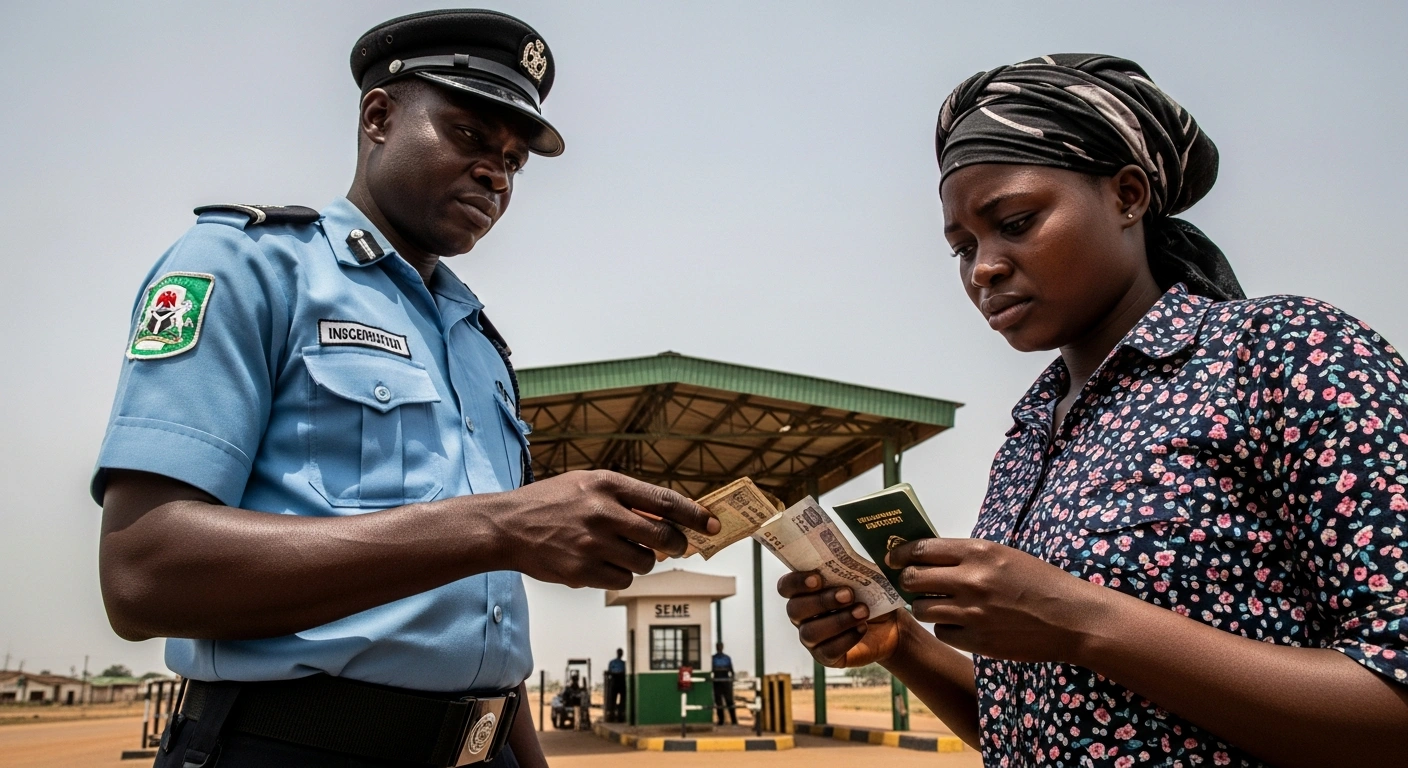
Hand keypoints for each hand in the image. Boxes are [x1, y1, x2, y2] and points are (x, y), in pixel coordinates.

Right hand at [493, 470, 717, 589]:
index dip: (694, 515)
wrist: (506, 526)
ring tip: (620, 551)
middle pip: (662, 537)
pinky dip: (620, 575)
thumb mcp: (589, 483)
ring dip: (642, 561)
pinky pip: (622, 581)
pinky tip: (601, 563)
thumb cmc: (552, 503)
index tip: (712, 525)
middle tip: (673, 547)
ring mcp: (591, 544)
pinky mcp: (581, 571)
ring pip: (644, 563)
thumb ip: (628, 497)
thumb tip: (671, 520)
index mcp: (606, 484)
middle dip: (675, 545)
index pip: (664, 501)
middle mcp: (601, 513)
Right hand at [777, 571, 907, 667]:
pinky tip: (863, 628)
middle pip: (796, 609)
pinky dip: (847, 638)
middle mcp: (801, 616)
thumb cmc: (869, 596)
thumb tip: (843, 561)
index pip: (786, 587)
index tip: (817, 578)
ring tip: (863, 611)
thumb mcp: (860, 578)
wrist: (889, 624)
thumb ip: (847, 569)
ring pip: (811, 633)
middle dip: (822, 601)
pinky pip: (828, 651)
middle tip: (849, 594)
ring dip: (838, 621)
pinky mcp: (826, 657)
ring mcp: (811, 639)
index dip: (797, 582)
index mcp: (804, 592)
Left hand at [889, 538, 1107, 662]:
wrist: (1071, 619)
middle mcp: (970, 580)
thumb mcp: (1004, 556)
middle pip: (913, 580)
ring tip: (937, 603)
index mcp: (977, 553)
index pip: (921, 549)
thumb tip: (927, 557)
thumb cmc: (1040, 582)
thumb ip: (967, 556)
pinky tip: (960, 623)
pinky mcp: (976, 640)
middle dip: (906, 581)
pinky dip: (946, 627)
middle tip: (909, 583)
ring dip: (924, 605)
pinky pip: (942, 632)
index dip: (900, 554)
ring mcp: (971, 613)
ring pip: (922, 608)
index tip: (892, 557)